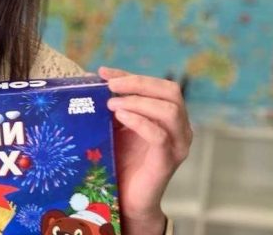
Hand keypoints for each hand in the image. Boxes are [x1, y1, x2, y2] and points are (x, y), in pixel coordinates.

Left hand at [98, 66, 191, 234]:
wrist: (125, 198)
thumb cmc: (120, 160)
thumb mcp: (116, 126)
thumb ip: (114, 105)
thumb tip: (93, 79)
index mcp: (169, 116)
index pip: (158, 85)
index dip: (131, 75)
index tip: (104, 72)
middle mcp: (180, 128)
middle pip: (171, 91)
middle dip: (138, 83)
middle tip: (110, 86)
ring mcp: (177, 145)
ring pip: (169, 111)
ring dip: (138, 101)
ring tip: (112, 104)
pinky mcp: (167, 162)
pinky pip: (160, 137)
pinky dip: (140, 122)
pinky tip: (121, 117)